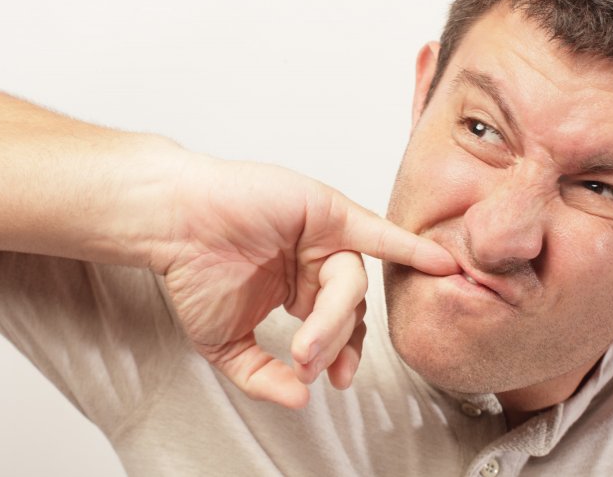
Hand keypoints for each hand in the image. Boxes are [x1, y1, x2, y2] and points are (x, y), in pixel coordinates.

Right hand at [152, 158, 458, 407]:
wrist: (173, 226)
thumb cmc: (192, 273)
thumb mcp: (225, 343)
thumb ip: (261, 375)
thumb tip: (300, 399)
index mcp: (299, 289)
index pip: (339, 326)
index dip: (341, 354)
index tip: (333, 379)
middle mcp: (316, 262)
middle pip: (350, 307)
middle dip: (339, 342)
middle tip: (315, 363)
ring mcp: (324, 236)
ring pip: (352, 283)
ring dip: (336, 318)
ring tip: (308, 343)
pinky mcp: (328, 212)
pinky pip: (377, 233)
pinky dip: (409, 247)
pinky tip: (439, 263)